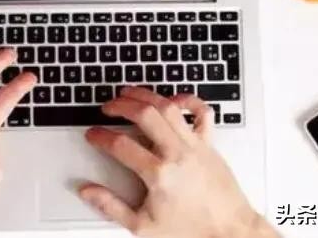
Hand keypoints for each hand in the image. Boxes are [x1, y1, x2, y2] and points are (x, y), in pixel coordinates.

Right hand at [80, 87, 278, 237]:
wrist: (229, 232)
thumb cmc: (191, 230)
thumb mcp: (143, 226)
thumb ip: (111, 207)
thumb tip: (88, 192)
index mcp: (158, 174)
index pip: (120, 145)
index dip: (101, 136)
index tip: (93, 135)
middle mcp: (177, 154)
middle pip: (144, 115)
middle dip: (120, 106)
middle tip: (107, 108)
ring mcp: (195, 146)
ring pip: (168, 107)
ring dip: (146, 96)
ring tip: (130, 93)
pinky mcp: (209, 144)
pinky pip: (202, 112)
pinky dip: (188, 100)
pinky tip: (173, 98)